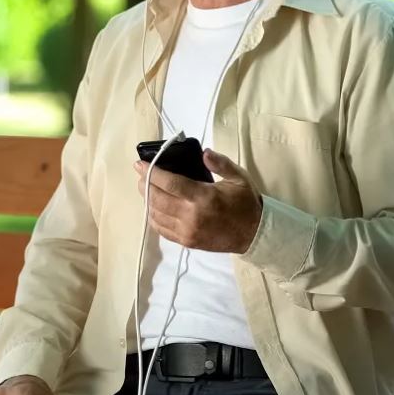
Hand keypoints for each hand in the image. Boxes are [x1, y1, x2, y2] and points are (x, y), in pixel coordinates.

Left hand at [134, 148, 262, 252]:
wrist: (254, 234)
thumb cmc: (245, 203)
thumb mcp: (238, 178)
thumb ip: (221, 163)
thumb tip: (204, 153)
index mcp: (203, 197)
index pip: (169, 183)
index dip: (151, 172)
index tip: (139, 164)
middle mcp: (191, 216)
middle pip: (157, 199)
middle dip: (145, 185)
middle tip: (143, 175)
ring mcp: (187, 231)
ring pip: (156, 215)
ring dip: (148, 201)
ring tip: (148, 189)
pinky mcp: (187, 242)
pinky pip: (162, 230)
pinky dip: (154, 217)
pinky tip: (155, 207)